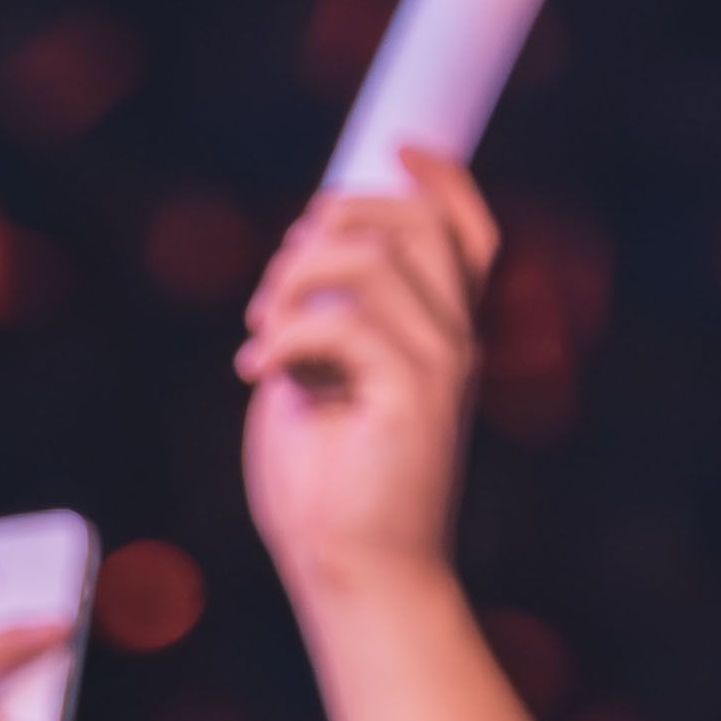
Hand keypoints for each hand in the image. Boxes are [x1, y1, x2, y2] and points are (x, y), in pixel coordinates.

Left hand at [237, 151, 497, 593]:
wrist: (349, 574)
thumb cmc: (328, 487)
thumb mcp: (317, 378)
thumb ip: (325, 314)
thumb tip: (305, 251)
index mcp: (438, 334)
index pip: (465, 233)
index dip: (438, 179)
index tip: (395, 147)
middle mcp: (452, 341)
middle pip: (415, 224)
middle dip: (332, 223)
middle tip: (271, 290)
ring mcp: (440, 367)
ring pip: (373, 260)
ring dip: (294, 280)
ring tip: (258, 333)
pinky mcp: (414, 396)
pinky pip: (346, 321)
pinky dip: (285, 335)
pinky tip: (256, 370)